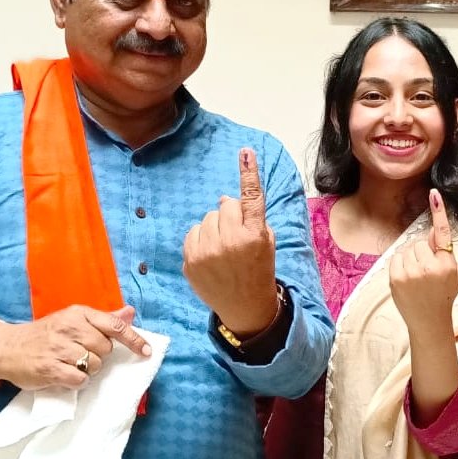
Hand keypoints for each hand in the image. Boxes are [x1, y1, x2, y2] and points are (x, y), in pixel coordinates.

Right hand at [0, 305, 150, 390]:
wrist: (6, 348)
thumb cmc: (45, 335)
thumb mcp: (73, 320)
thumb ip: (103, 319)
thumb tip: (130, 313)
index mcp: (78, 314)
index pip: (114, 325)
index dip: (134, 340)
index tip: (147, 351)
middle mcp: (69, 327)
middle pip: (105, 349)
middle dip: (98, 356)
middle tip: (80, 354)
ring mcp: (58, 348)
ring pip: (94, 365)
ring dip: (87, 370)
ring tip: (70, 364)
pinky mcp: (49, 368)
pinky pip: (79, 379)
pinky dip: (77, 381)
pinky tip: (66, 375)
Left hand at [182, 148, 278, 336]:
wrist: (245, 307)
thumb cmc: (258, 270)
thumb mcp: (266, 243)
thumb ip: (250, 218)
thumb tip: (222, 199)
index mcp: (254, 236)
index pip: (251, 198)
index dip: (249, 173)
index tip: (245, 152)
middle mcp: (230, 242)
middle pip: (225, 204)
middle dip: (231, 214)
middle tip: (238, 234)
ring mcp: (207, 252)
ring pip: (207, 217)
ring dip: (215, 226)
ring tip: (224, 248)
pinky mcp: (191, 261)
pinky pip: (193, 232)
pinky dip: (201, 238)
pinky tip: (211, 254)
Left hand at [389, 189, 457, 330]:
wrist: (429, 321)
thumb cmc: (444, 294)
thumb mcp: (454, 273)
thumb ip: (444, 251)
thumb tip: (431, 231)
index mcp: (447, 264)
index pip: (442, 234)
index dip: (438, 213)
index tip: (434, 194)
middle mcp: (428, 267)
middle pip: (419, 243)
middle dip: (422, 252)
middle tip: (427, 270)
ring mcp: (410, 273)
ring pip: (407, 250)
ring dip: (410, 259)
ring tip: (417, 276)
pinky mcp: (396, 278)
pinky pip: (396, 258)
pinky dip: (400, 265)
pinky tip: (407, 278)